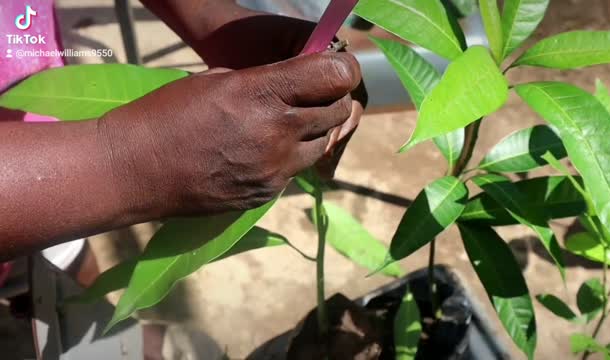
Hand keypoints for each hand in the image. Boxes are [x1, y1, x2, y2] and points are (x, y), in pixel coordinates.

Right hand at [99, 52, 360, 215]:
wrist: (134, 170)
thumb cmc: (167, 114)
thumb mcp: (218, 80)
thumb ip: (266, 80)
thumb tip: (299, 81)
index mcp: (262, 93)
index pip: (335, 76)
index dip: (341, 68)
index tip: (333, 67)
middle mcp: (278, 132)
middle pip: (338, 110)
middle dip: (331, 97)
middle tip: (311, 93)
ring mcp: (276, 168)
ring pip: (324, 143)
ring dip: (315, 129)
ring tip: (288, 123)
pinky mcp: (268, 193)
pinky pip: (297, 169)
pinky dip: (292, 155)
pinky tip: (265, 150)